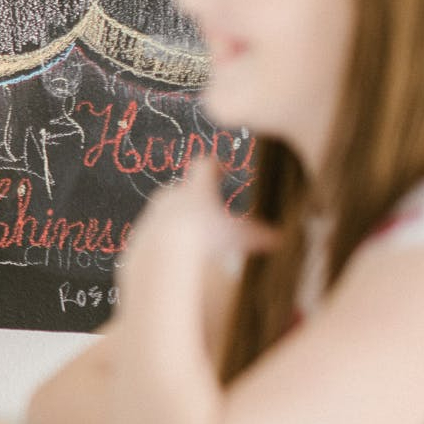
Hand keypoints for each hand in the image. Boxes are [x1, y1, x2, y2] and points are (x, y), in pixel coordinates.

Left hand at [117, 157, 274, 344]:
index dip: (215, 165)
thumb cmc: (207, 242)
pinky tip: (173, 254)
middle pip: (181, 188)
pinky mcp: (138, 238)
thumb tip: (284, 238)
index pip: (205, 165)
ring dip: (177, 218)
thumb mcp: (243, 237)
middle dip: (194, 195)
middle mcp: (170, 196)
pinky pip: (151, 235)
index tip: (221, 166)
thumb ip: (263, 236)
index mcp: (197, 190)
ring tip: (191, 236)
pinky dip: (163, 240)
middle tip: (208, 208)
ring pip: (164, 211)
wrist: (162, 259)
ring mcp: (151, 216)